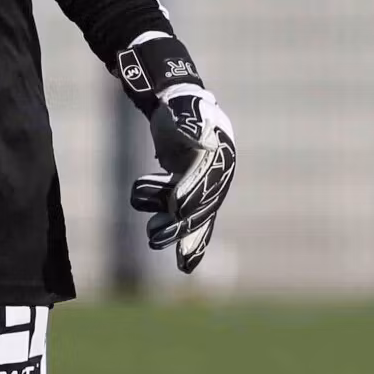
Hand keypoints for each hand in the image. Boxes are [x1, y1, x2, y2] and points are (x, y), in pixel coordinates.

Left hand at [130, 85, 236, 273]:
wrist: (180, 109)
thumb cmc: (182, 108)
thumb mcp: (184, 111)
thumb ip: (189, 124)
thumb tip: (201, 141)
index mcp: (221, 155)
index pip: (206, 177)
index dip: (191, 190)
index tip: (176, 203)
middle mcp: (217, 176)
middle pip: (202, 206)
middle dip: (181, 223)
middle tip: (157, 235)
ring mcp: (205, 189)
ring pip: (193, 218)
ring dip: (175, 231)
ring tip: (153, 238)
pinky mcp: (191, 197)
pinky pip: (193, 223)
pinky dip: (191, 243)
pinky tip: (186, 266)